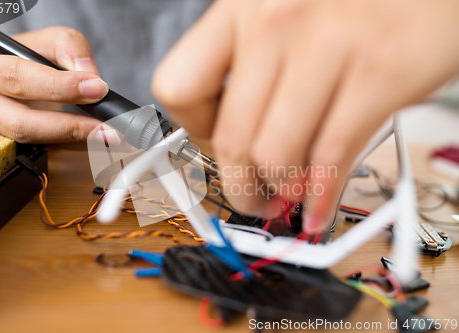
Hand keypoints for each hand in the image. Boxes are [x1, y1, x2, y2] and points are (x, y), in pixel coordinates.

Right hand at [0, 26, 108, 144]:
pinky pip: (48, 153)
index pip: (17, 77)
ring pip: (35, 144)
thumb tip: (89, 75)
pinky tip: (104, 145)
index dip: (59, 86)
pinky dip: (79, 150)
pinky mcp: (12, 146)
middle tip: (108, 128)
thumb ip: (70, 48)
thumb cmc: (27, 55)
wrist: (11, 74)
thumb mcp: (47, 39)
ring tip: (114, 139)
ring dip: (79, 144)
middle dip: (70, 128)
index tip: (97, 89)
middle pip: (21, 124)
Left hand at [153, 0, 458, 232]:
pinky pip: (331, 158)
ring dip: (280, 193)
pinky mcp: (381, 71)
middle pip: (228, 139)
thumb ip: (257, 70)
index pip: (178, 86)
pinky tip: (319, 205)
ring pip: (274, 156)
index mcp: (241, 7)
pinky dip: (321, 197)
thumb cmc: (354, 0)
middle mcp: (274, 20)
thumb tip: (241, 140)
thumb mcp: (285, 15)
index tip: (213, 143)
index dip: (194, 129)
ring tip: (290, 197)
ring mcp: (328, 43)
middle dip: (239, 187)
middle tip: (253, 197)